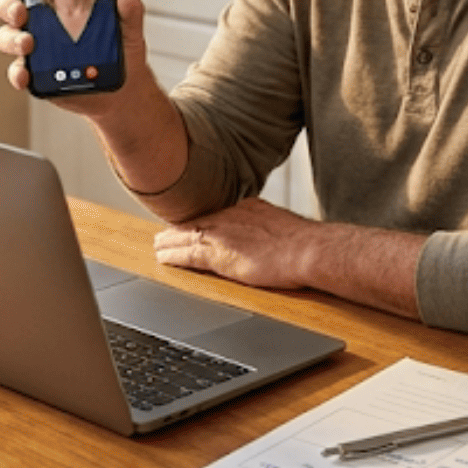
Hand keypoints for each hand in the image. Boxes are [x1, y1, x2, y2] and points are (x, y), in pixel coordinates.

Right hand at [0, 0, 152, 108]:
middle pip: (8, 6)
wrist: (124, 89)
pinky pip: (17, 71)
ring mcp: (35, 48)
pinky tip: (25, 75)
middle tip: (21, 12)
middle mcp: (41, 22)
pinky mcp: (35, 73)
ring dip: (11, 39)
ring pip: (6, 37)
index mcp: (59, 2)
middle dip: (8, 6)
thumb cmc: (120, 52)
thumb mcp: (129, 28)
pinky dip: (17, 73)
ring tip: (28, 44)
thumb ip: (130, 11)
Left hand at [153, 197, 313, 289]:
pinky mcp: (218, 254)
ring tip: (157, 247)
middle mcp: (230, 216)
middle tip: (163, 235)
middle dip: (178, 229)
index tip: (191, 225)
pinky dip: (173, 256)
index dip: (200, 221)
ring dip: (169, 242)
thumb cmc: (306, 243)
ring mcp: (222, 234)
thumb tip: (273, 237)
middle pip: (195, 221)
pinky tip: (163, 259)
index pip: (215, 214)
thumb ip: (269, 228)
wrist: (310, 249)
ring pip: (185, 236)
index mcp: (246, 208)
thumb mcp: (282, 226)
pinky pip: (186, 254)